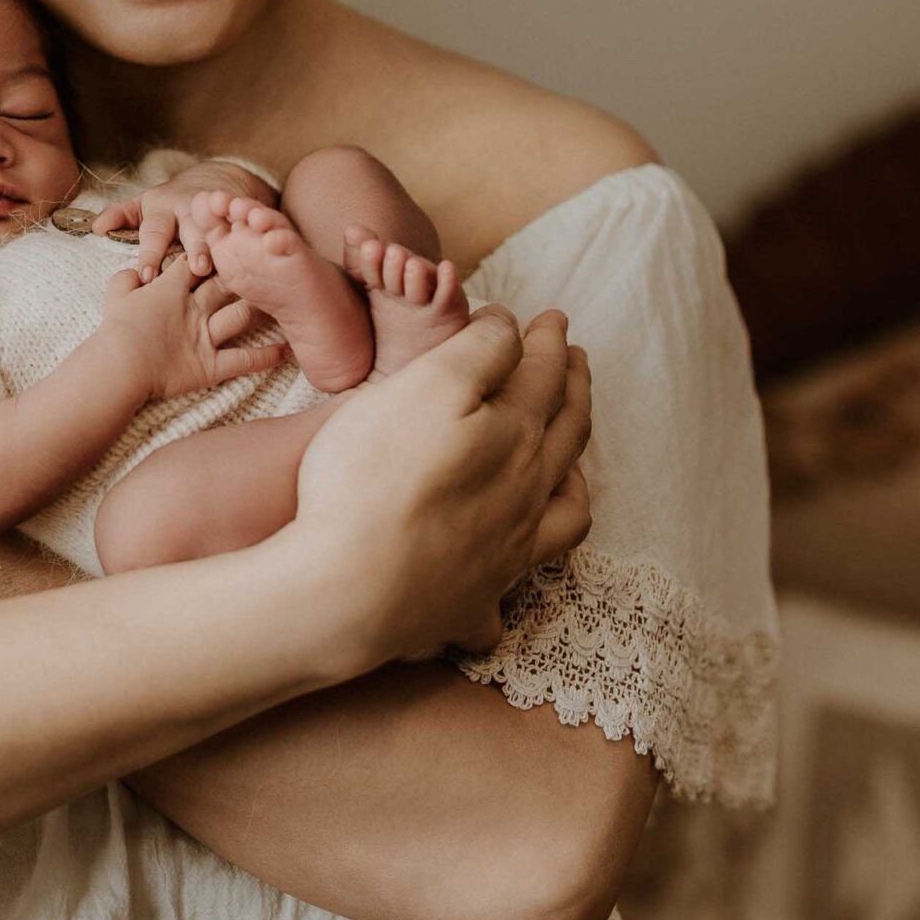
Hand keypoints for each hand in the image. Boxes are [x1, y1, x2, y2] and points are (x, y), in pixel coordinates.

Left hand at [88, 160, 279, 281]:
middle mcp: (192, 208)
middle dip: (196, 247)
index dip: (151, 253)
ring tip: (236, 264)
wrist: (217, 180)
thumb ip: (121, 216)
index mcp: (163, 209)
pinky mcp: (246, 213)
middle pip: (193, 229)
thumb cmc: (172, 206)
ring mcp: (222, 210)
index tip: (146, 275)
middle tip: (199, 268)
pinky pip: (254, 223)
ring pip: (224, 227)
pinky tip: (267, 250)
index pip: (154, 232)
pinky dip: (261, 234)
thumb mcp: (145, 207)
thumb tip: (95, 228)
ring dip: (229, 243)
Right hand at [100, 256, 288, 401]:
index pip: (194, 262)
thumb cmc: (115, 330)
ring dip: (260, 307)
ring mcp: (206, 336)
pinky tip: (286, 350)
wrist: (120, 365)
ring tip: (281, 299)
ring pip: (241, 315)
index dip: (208, 252)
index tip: (223, 243)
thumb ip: (126, 279)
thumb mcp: (115, 296)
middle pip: (226, 282)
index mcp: (171, 288)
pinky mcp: (212, 365)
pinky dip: (267, 356)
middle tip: (261, 264)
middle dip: (243, 272)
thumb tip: (134, 271)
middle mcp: (194, 308)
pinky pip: (245, 359)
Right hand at [279, 305, 592, 673]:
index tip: (551, 318)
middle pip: (566, 432)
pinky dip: (527, 564)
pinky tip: (520, 551)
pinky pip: (516, 587)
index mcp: (514, 435)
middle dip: (574, 389)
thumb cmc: (372, 479)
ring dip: (574, 469)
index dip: (548, 340)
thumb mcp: (426, 386)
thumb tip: (510, 329)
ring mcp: (506, 552)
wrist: (344, 591)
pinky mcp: (475, 601)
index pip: (544, 373)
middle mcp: (525, 493)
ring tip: (570, 454)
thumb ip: (478, 351)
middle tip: (574, 361)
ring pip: (564, 505)